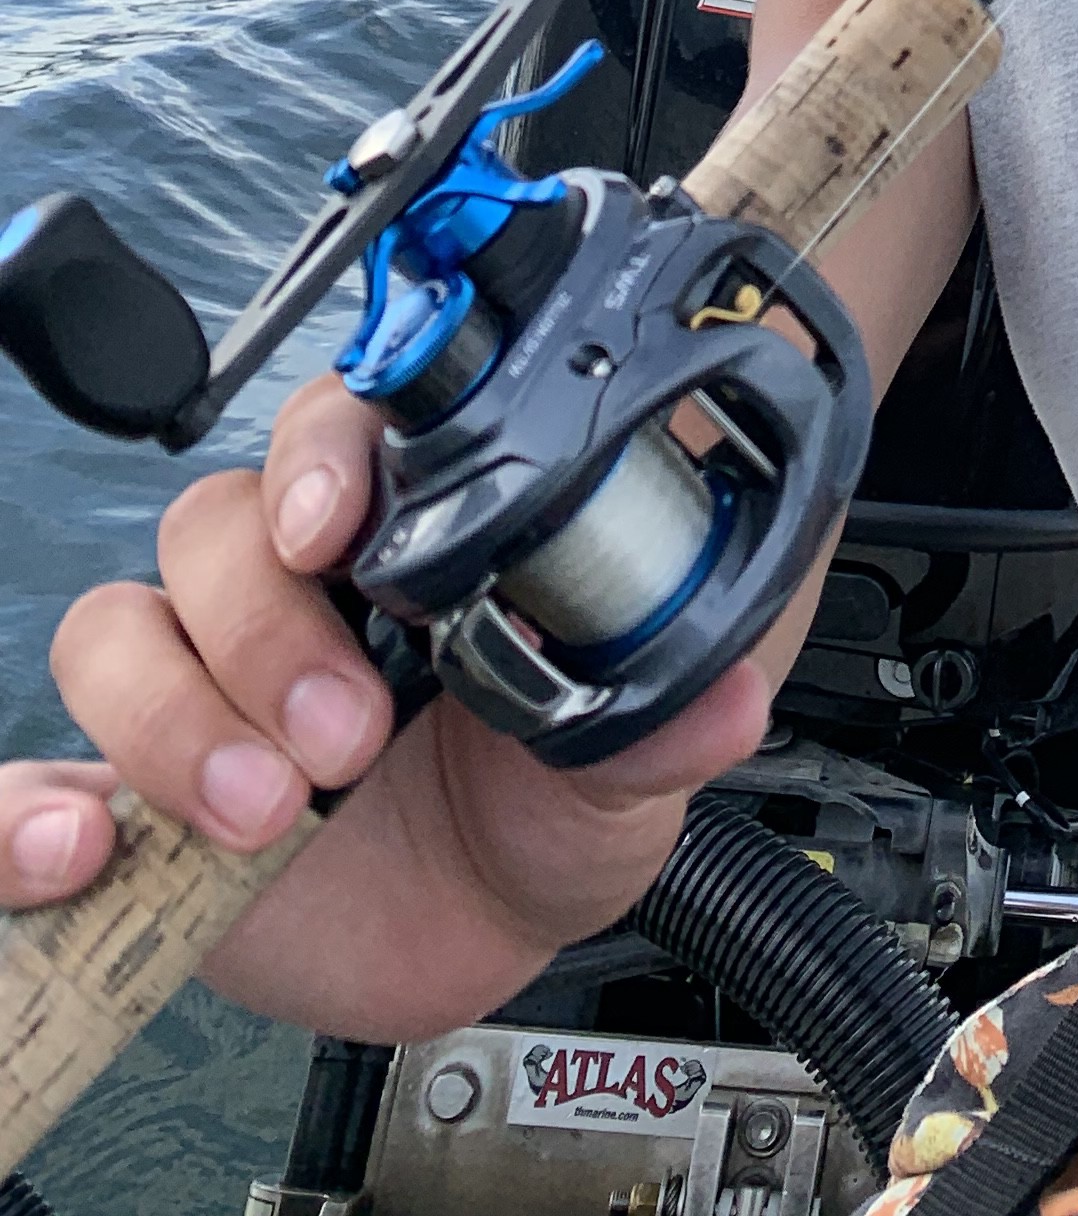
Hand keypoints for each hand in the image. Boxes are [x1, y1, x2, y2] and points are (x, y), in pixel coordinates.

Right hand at [0, 373, 767, 1037]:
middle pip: (216, 525)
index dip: (322, 452)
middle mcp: (287, 586)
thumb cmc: (547, 796)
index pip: (335, 426)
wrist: (485, 931)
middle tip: (347, 729)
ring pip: (119, 629)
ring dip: (177, 714)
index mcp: (406, 533)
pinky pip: (26, 775)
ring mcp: (198, 686)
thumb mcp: (624, 757)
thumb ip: (667, 712)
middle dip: (269, 622)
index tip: (334, 516)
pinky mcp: (129, 797)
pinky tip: (82, 843)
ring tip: (268, 807)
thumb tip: (726, 690)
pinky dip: (23, 808)